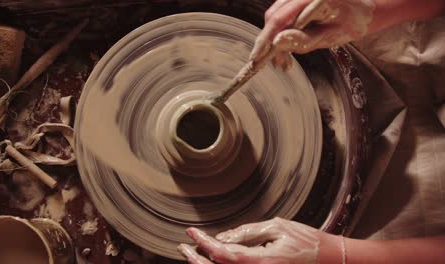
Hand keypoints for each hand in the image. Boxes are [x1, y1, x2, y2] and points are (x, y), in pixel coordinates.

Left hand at [177, 217, 341, 263]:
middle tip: (183, 246)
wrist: (328, 259)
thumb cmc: (306, 240)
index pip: (222, 254)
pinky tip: (213, 258)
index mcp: (261, 262)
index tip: (190, 233)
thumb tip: (223, 236)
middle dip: (196, 259)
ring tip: (191, 252)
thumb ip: (248, 232)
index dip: (203, 243)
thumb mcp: (277, 228)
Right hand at [251, 0, 375, 67]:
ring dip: (272, 40)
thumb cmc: (352, 22)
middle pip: (274, 17)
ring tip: (282, 62)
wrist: (361, 10)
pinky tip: (284, 50)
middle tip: (264, 65)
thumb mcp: (332, 35)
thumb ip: (304, 39)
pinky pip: (280, 15)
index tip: (256, 59)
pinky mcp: (294, 0)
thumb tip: (277, 43)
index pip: (280, 20)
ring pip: (274, 16)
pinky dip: (279, 34)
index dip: (266, 40)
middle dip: (266, 43)